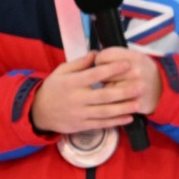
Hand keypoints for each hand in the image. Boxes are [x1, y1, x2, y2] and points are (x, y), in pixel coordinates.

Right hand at [29, 48, 161, 134]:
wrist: (38, 112)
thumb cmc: (53, 88)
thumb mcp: (61, 71)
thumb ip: (79, 63)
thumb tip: (97, 53)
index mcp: (71, 83)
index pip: (94, 75)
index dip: (111, 69)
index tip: (127, 64)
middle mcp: (76, 99)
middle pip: (103, 96)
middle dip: (123, 91)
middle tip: (140, 86)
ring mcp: (79, 114)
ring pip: (104, 112)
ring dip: (123, 108)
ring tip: (138, 103)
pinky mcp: (81, 126)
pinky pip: (101, 124)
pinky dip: (115, 122)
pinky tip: (129, 118)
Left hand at [91, 45, 162, 118]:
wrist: (164, 89)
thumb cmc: (143, 70)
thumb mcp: (134, 56)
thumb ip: (115, 54)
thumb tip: (93, 56)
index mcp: (134, 57)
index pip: (103, 56)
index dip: (99, 61)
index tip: (102, 64)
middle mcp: (135, 72)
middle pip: (103, 75)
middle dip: (102, 77)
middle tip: (109, 78)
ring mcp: (135, 90)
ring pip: (106, 91)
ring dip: (106, 91)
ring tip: (114, 89)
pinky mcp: (135, 104)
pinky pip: (114, 105)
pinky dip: (112, 103)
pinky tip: (118, 100)